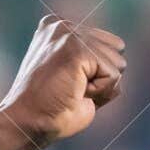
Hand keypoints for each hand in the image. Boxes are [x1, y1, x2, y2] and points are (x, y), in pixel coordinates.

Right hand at [0, 15, 124, 147]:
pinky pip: (113, 75)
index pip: (109, 46)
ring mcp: (68, 33)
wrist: (27, 124)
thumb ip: (96, 65)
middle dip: (102, 80)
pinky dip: (100, 93)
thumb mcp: (77, 81)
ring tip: (70, 92)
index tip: (69, 86)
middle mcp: (63, 24)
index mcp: (60, 28)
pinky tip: (73, 94)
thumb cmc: (52, 112)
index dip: (98, 76)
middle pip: (117, 52)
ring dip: (101, 88)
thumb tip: (122, 61)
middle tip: (70, 92)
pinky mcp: (75, 48)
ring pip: (118, 63)